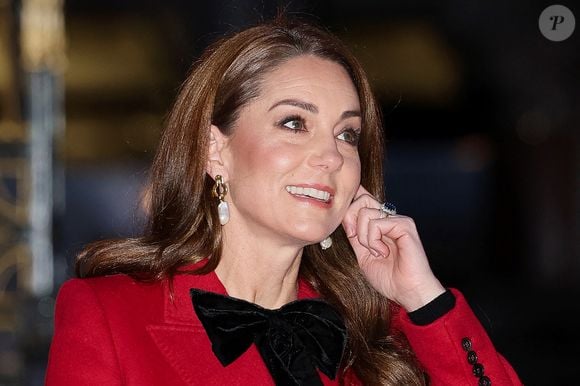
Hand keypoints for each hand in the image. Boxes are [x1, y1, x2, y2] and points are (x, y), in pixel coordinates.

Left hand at [341, 185, 444, 310]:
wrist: (407, 292)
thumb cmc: (389, 277)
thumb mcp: (362, 254)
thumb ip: (355, 234)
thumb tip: (343, 215)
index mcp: (379, 223)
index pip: (363, 198)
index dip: (350, 204)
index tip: (349, 230)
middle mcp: (389, 217)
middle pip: (361, 199)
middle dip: (350, 220)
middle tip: (358, 241)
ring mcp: (397, 219)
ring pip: (365, 212)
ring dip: (364, 237)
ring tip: (377, 252)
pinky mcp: (404, 224)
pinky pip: (376, 223)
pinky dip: (373, 241)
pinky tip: (384, 252)